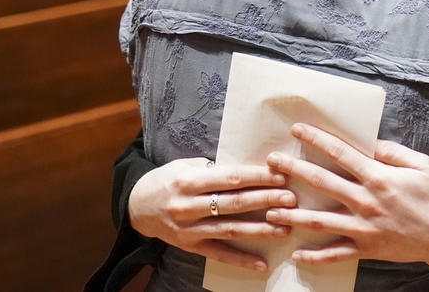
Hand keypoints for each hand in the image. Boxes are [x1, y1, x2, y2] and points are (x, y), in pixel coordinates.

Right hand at [128, 157, 296, 270]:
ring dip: (260, 229)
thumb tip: (251, 168)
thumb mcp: (186, 164)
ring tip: (285, 226)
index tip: (281, 174)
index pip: (230, 178)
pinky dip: (241, 260)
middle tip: (291, 198)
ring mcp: (190, 229)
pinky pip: (219, 254)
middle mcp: (188, 206)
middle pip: (234, 203)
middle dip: (265, 200)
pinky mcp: (191, 246)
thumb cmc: (168, 179)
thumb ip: (214, 167)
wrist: (137, 206)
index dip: (257, 177)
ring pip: (231, 229)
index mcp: (188, 181)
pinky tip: (262, 263)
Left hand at [264, 123, 428, 271]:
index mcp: (379, 178)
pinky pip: (337, 254)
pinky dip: (315, 256)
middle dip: (294, 170)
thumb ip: (392, 152)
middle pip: (322, 184)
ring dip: (293, 215)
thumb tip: (368, 142)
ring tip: (270, 210)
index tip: (298, 129)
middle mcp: (367, 202)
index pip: (341, 153)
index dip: (317, 139)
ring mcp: (365, 228)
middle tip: (271, 163)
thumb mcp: (421, 165)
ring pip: (321, 221)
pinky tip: (296, 254)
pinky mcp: (368, 249)